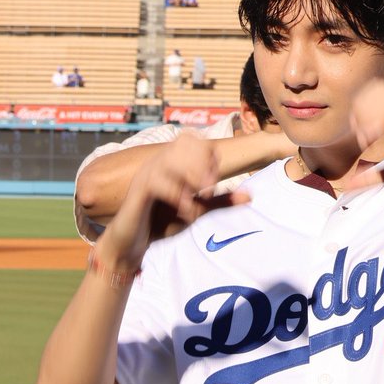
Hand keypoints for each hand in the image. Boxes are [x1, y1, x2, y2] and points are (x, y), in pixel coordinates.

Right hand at [97, 131, 248, 269]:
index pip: (195, 139)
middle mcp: (159, 161)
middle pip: (186, 142)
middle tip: (209, 190)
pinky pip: (159, 182)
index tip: (213, 182)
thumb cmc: (162, 222)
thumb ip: (220, 202)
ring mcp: (147, 173)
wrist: (132, 243)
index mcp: (173, 162)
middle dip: (203, 165)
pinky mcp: (139, 190)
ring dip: (192, 179)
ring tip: (196, 204)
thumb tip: (251, 195)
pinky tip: (185, 211)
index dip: (210, 156)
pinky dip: (178, 196)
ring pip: (173, 159)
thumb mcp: (197, 210)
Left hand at [345, 79, 383, 206]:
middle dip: (363, 112)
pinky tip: (383, 143)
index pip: (375, 90)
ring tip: (371, 142)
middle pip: (378, 89)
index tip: (360, 136)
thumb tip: (347, 185)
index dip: (359, 109)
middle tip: (364, 140)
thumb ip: (372, 174)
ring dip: (373, 122)